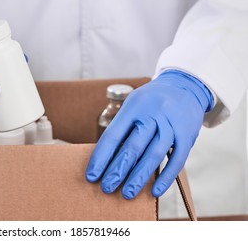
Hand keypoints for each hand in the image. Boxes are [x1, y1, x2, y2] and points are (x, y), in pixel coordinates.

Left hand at [85, 70, 212, 198]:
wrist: (185, 86)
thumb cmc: (151, 100)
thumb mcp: (133, 103)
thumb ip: (122, 126)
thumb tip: (107, 157)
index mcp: (134, 106)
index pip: (113, 135)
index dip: (101, 157)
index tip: (92, 175)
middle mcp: (152, 115)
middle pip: (132, 147)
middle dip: (117, 170)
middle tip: (106, 188)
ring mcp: (171, 125)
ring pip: (153, 155)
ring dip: (139, 177)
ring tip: (127, 193)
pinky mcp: (187, 135)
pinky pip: (177, 160)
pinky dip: (166, 177)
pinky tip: (155, 191)